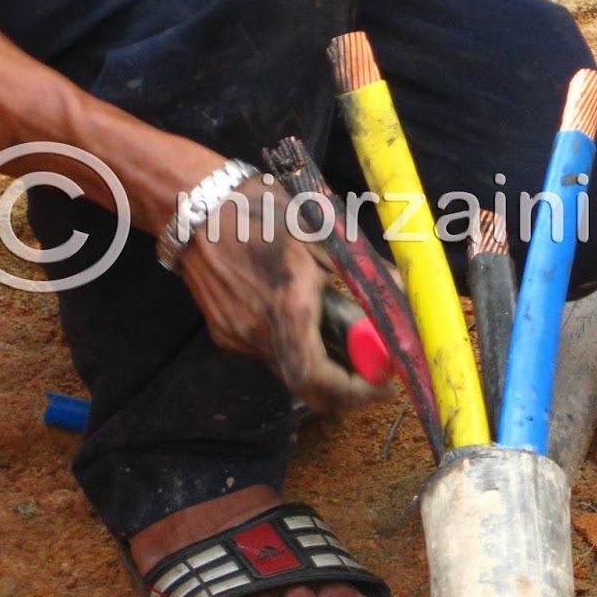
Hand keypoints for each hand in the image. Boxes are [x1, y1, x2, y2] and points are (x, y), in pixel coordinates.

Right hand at [175, 176, 388, 415]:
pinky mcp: (223, 331)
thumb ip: (362, 269)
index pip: (317, 378)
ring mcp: (236, 334)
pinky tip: (303, 316)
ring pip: (286, 368)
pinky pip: (266, 351)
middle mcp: (257, 332)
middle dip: (343, 386)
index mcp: (285, 308)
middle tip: (372, 372)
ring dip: (319, 363)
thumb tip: (402, 289)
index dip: (353, 392)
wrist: (194, 205)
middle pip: (305, 385)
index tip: (381, 386)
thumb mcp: (320, 234)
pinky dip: (293, 347)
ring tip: (342, 335)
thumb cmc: (261, 212)